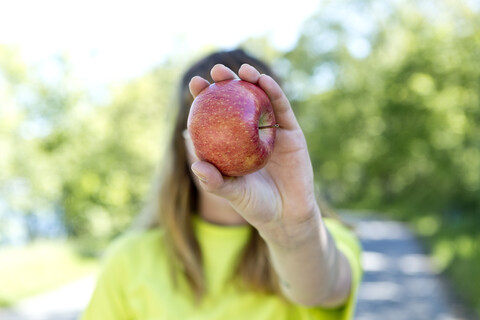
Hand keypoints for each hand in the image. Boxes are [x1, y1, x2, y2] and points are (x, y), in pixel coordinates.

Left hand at [189, 64, 319, 244]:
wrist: (288, 216)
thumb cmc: (255, 206)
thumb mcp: (232, 194)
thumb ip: (215, 182)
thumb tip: (195, 163)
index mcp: (232, 143)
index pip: (215, 115)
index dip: (204, 98)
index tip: (194, 84)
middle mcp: (251, 133)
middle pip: (237, 101)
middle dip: (226, 83)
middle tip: (216, 71)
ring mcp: (272, 131)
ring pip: (261, 100)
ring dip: (252, 81)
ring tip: (242, 70)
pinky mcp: (292, 133)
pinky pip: (282, 109)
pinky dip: (274, 93)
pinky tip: (264, 82)